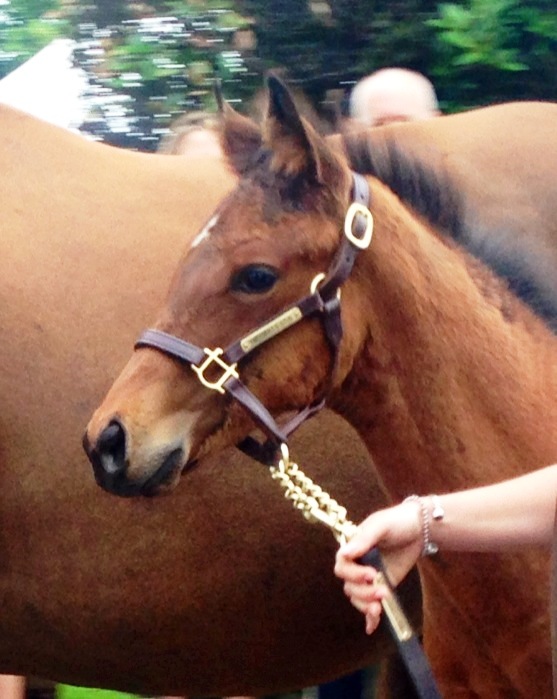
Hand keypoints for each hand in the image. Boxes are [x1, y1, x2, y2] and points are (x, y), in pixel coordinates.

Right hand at [334, 501, 423, 632]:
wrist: (420, 528)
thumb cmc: (397, 521)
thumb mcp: (380, 525)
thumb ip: (364, 539)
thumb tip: (345, 553)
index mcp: (353, 548)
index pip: (342, 566)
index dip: (353, 574)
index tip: (371, 574)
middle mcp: (358, 564)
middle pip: (349, 586)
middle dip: (363, 592)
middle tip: (381, 592)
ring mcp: (370, 578)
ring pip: (358, 598)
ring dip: (366, 605)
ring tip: (380, 608)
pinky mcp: (383, 586)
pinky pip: (371, 605)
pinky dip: (369, 618)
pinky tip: (372, 627)